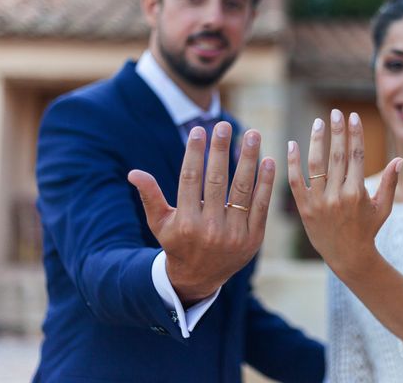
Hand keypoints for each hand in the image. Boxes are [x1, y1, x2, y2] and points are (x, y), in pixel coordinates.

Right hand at [128, 122, 274, 305]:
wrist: (201, 278)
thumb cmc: (177, 243)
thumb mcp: (160, 223)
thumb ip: (150, 197)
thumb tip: (133, 173)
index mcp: (185, 223)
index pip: (190, 180)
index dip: (194, 154)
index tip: (199, 131)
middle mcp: (210, 229)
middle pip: (216, 181)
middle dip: (220, 150)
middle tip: (224, 125)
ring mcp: (234, 234)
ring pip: (242, 190)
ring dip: (248, 159)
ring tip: (253, 135)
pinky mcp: (253, 237)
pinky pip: (261, 204)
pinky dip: (265, 183)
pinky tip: (269, 160)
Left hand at [287, 110, 401, 275]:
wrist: (348, 257)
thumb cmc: (368, 230)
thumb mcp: (383, 208)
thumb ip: (390, 183)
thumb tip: (400, 160)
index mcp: (358, 193)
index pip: (356, 156)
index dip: (354, 134)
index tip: (352, 117)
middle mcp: (338, 196)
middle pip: (337, 156)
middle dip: (337, 131)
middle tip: (334, 112)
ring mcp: (320, 202)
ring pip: (316, 165)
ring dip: (316, 141)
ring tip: (317, 123)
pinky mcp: (305, 208)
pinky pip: (296, 182)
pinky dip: (293, 162)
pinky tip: (292, 144)